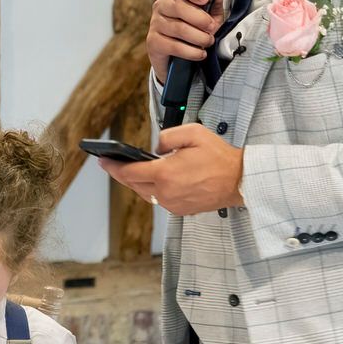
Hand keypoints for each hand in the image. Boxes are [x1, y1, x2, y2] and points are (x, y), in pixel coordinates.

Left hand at [97, 124, 244, 216]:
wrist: (240, 180)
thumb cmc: (220, 157)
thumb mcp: (192, 133)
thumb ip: (166, 137)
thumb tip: (155, 148)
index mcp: (165, 174)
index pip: (129, 172)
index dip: (112, 166)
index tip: (102, 160)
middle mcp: (166, 192)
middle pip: (133, 184)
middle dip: (121, 173)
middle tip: (112, 164)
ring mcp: (173, 204)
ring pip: (145, 193)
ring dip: (138, 182)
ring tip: (132, 170)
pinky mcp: (181, 210)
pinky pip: (159, 200)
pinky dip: (153, 190)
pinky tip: (154, 180)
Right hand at [148, 0, 224, 85]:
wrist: (176, 58)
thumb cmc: (194, 31)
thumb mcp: (209, 16)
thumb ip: (215, 3)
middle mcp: (161, 6)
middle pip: (177, 6)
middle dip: (200, 18)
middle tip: (212, 27)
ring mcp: (155, 24)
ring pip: (178, 28)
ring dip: (198, 37)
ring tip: (208, 41)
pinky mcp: (153, 42)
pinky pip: (174, 46)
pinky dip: (191, 51)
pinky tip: (200, 53)